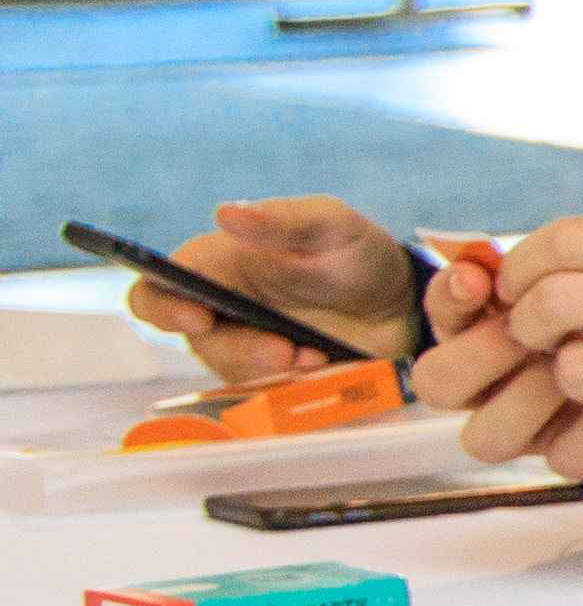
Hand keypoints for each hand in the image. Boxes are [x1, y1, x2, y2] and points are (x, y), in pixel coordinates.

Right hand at [128, 195, 432, 382]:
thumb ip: (282, 220)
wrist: (402, 304)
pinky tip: (325, 366)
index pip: (156, 290)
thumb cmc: (353, 253)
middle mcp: (220, 312)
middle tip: (283, 352)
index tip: (198, 316)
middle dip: (239, 350)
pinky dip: (294, 385)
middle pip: (198, 342)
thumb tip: (226, 213)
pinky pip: (269, 392)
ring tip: (315, 356)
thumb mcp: (329, 225)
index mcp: (214, 267)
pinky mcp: (276, 380)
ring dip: (272, 369)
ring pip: (234, 372)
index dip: (162, 307)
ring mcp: (247, 349)